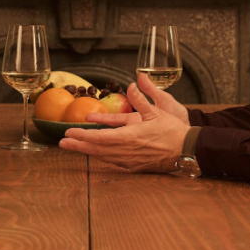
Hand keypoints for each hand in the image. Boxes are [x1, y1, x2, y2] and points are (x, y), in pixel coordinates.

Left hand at [58, 80, 189, 172]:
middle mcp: (126, 151)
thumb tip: (133, 82)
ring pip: (103, 157)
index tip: (69, 132)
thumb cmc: (172, 131)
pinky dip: (101, 157)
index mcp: (129, 137)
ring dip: (87, 151)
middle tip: (62, 143)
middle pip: (96, 150)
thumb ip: (141, 98)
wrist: (187, 151)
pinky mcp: (134, 167)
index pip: (99, 138)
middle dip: (78, 145)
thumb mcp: (156, 112)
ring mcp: (130, 161)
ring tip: (73, 147)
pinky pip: (113, 163)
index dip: (82, 136)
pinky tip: (95, 154)